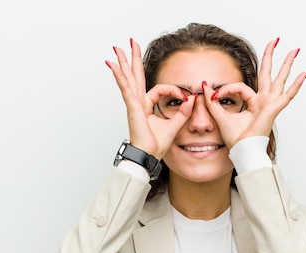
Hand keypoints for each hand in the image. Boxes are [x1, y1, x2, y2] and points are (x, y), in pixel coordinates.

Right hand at [105, 39, 193, 159]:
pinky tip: (114, 66)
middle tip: (131, 43)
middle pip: (136, 76)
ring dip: (123, 62)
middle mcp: (138, 103)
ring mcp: (133, 104)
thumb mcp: (175, 125)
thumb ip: (183, 112)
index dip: (173, 90)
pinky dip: (120, 77)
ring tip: (117, 48)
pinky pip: (126, 89)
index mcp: (147, 106)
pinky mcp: (132, 108)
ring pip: (128, 78)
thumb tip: (192, 99)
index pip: (160, 89)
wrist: (148, 156)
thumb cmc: (156, 146)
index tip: (185, 96)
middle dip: (134, 59)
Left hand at [202, 38, 305, 148]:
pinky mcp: (274, 108)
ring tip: (295, 50)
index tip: (214, 95)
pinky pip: (287, 95)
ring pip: (280, 79)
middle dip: (270, 56)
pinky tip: (305, 73)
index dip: (226, 89)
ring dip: (287, 63)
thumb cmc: (235, 139)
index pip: (240, 87)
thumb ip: (212, 100)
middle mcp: (264, 101)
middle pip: (268, 74)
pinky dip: (296, 84)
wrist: (242, 150)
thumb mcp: (219, 115)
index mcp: (253, 103)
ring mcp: (271, 103)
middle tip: (275, 40)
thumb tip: (205, 86)